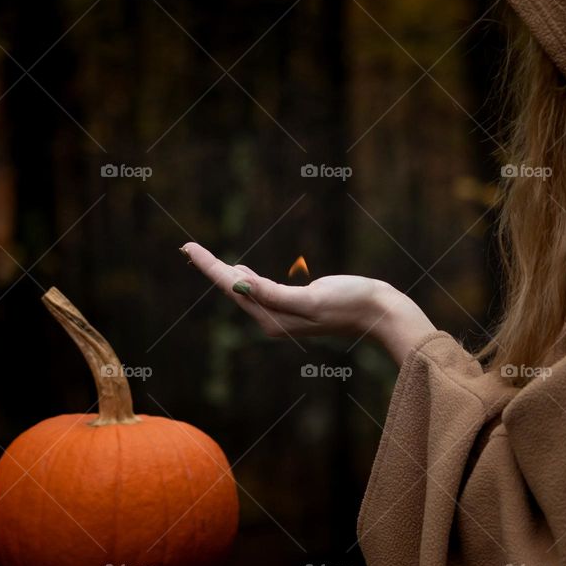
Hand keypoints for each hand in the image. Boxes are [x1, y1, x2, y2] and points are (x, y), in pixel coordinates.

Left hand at [181, 242, 436, 364]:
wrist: (378, 312)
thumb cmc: (349, 303)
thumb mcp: (310, 298)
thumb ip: (273, 294)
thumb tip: (238, 285)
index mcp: (272, 319)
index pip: (232, 287)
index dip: (209, 265)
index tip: (188, 246)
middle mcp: (272, 320)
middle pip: (233, 288)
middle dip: (210, 267)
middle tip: (187, 246)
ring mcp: (283, 314)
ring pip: (244, 289)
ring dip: (224, 272)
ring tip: (203, 256)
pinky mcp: (295, 305)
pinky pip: (260, 290)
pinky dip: (245, 278)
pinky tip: (240, 271)